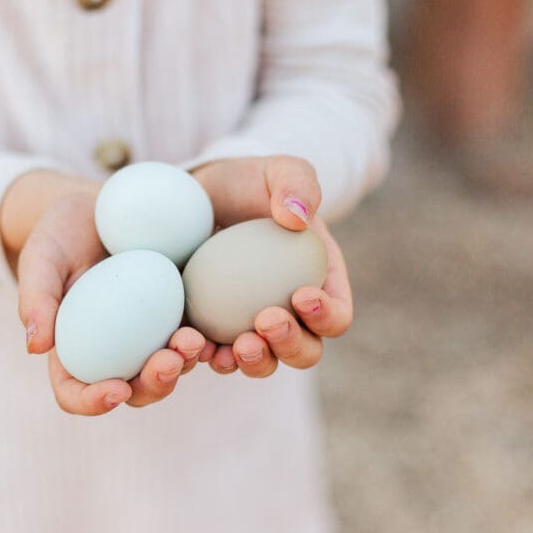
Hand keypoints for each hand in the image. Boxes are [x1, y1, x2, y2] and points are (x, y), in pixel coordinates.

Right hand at [4, 172, 212, 414]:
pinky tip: (211, 326)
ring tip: (193, 339)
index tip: (116, 390)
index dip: (92, 402)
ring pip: (168, 369)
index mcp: (71, 351)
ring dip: (183, 364)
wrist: (99, 206)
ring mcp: (147, 337)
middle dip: (153, 386)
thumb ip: (35, 297)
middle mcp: (111, 354)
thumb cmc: (61, 232)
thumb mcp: (42, 256)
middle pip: (133, 391)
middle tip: (168, 361)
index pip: (74, 392)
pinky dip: (203, 339)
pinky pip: (192, 336)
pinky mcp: (177, 315)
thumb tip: (35, 347)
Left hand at [191, 156, 353, 376]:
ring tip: (235, 345)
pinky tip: (197, 345)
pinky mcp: (212, 329)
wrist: (200, 195)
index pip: (336, 316)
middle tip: (265, 320)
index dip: (326, 316)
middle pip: (304, 351)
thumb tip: (297, 218)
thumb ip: (296, 183)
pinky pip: (214, 354)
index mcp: (319, 284)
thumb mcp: (278, 170)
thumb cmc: (249, 182)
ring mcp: (249, 327)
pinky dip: (208, 355)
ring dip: (253, 360)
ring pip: (262, 362)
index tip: (301, 295)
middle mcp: (290, 315)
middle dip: (290, 345)